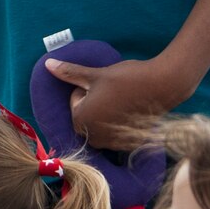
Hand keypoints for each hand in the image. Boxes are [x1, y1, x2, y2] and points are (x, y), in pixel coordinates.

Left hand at [45, 56, 193, 150]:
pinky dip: (120, 122)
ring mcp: (113, 143)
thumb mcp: (95, 74)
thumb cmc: (126, 79)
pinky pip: (117, 133)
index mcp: (82, 120)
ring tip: (123, 100)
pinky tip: (131, 110)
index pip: (75, 103)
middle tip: (113, 92)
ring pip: (102, 126)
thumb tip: (47, 65)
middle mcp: (95, 137)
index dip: (86, 90)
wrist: (162, 86)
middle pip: (87, 117)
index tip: (103, 85)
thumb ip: (69, 73)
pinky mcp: (129, 144)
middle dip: (95, 105)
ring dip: (107, 113)